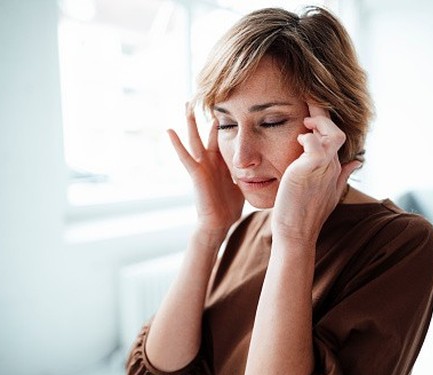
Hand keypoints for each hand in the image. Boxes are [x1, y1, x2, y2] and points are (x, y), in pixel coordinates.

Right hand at [168, 104, 244, 237]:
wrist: (220, 222)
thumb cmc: (230, 205)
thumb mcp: (242, 182)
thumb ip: (247, 171)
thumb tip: (263, 165)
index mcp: (222, 160)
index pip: (223, 136)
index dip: (225, 121)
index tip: (228, 103)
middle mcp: (210, 160)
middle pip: (207, 132)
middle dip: (206, 115)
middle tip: (203, 96)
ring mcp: (202, 165)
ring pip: (195, 138)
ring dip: (191, 122)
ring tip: (187, 103)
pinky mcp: (196, 173)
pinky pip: (185, 156)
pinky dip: (177, 144)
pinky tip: (169, 131)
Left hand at [272, 103, 360, 244]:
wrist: (296, 233)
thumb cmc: (306, 214)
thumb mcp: (329, 191)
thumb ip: (342, 174)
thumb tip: (358, 160)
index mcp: (334, 167)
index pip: (335, 136)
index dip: (325, 121)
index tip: (312, 110)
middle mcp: (333, 165)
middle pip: (336, 130)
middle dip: (323, 114)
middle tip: (307, 104)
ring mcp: (324, 167)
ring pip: (333, 134)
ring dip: (319, 123)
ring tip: (305, 122)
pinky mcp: (310, 169)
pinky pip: (316, 144)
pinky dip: (309, 137)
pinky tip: (301, 138)